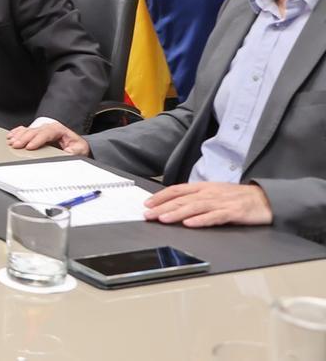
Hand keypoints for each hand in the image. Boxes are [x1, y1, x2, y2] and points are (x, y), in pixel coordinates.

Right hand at [6, 122, 89, 155]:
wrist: (76, 145)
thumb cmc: (76, 147)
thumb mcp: (78, 150)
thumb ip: (71, 153)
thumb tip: (65, 155)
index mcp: (59, 130)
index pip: (47, 133)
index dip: (37, 140)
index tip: (30, 147)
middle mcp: (49, 128)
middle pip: (34, 131)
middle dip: (24, 138)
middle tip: (16, 145)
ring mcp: (42, 130)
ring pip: (28, 130)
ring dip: (18, 136)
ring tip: (11, 141)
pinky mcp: (37, 133)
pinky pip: (25, 130)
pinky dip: (17, 132)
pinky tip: (11, 135)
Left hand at [143, 182, 273, 226]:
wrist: (265, 198)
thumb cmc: (237, 197)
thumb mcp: (214, 193)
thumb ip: (195, 198)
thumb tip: (173, 205)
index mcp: (203, 187)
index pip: (177, 190)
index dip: (160, 196)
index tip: (147, 204)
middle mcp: (209, 193)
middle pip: (182, 199)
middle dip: (162, 207)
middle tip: (147, 215)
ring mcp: (221, 202)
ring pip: (194, 207)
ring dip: (177, 213)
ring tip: (163, 219)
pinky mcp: (233, 212)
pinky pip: (214, 216)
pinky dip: (201, 220)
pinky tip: (190, 224)